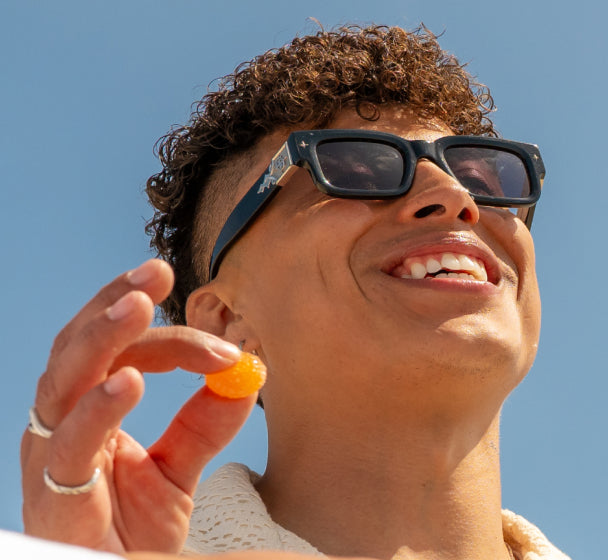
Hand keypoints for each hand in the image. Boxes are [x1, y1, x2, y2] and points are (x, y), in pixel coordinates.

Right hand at [21, 260, 256, 552]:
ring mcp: (53, 455)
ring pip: (64, 382)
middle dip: (115, 304)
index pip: (119, 350)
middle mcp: (63, 421)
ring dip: (101, 339)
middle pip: (80, 348)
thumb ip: (207, 422)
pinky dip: (99, 409)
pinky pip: (71, 445)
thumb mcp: (179, 465)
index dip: (160, 329)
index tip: (201, 314)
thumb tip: (249, 375)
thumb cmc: (134, 525)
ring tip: (138, 306)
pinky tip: (129, 383)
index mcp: (90, 407)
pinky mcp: (55, 495)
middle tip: (155, 272)